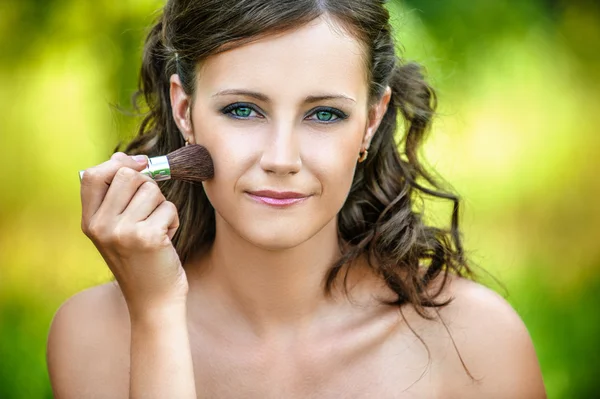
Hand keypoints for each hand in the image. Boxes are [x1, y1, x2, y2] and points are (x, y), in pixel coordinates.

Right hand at [80, 152, 187, 317]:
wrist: (153, 301)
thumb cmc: (141, 261)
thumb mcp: (117, 230)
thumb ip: (117, 197)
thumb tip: (126, 158)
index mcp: (89, 222)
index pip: (92, 176)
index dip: (118, 163)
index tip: (139, 164)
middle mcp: (101, 226)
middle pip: (128, 175)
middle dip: (148, 186)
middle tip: (152, 209)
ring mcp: (122, 232)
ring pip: (152, 190)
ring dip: (162, 206)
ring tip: (158, 229)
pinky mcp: (147, 237)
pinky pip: (168, 208)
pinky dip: (173, 220)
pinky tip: (166, 240)